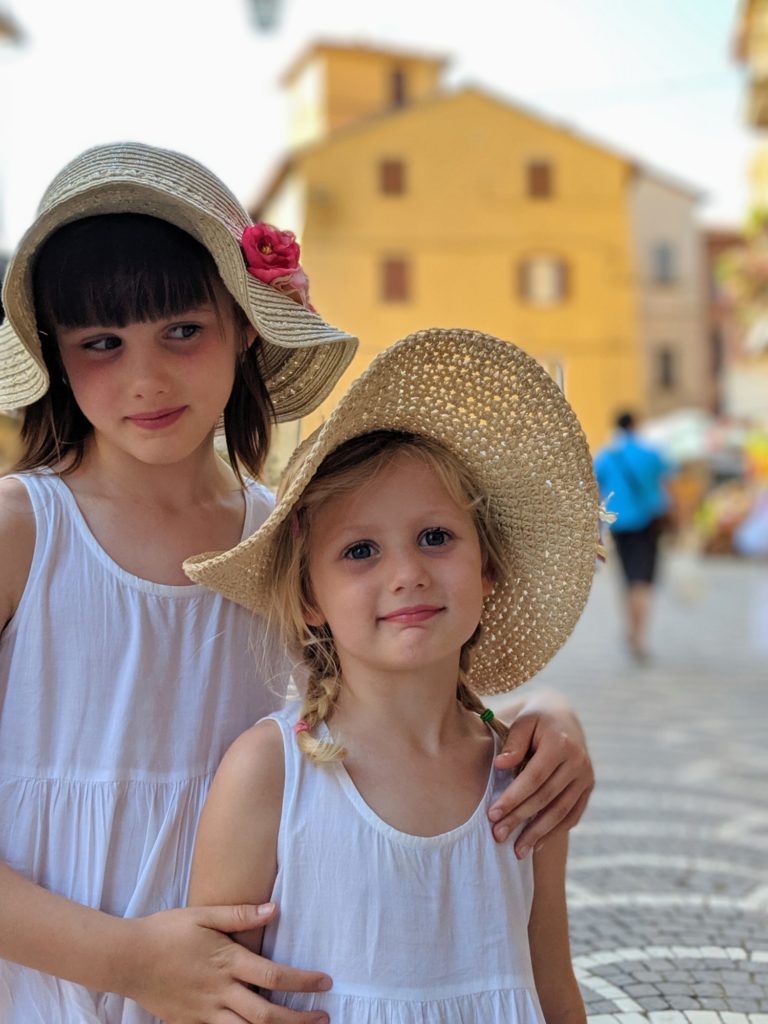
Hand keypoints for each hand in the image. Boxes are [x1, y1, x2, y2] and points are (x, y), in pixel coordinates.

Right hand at [124, 903, 330, 1023]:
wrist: (126, 958)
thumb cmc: (166, 930)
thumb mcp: (204, 914)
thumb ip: (240, 913)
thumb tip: (274, 909)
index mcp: (227, 961)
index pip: (274, 977)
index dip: (303, 982)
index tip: (325, 982)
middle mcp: (220, 991)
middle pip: (267, 1015)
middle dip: (300, 1020)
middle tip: (324, 1018)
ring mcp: (205, 1013)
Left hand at [488, 691, 593, 857]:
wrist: (563, 716)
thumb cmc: (535, 719)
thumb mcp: (523, 721)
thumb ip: (513, 742)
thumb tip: (501, 765)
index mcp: (561, 743)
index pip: (534, 777)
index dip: (513, 798)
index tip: (492, 814)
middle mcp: (578, 762)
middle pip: (546, 797)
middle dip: (520, 819)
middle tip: (497, 835)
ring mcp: (586, 777)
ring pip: (561, 811)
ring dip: (538, 833)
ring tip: (517, 851)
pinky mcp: (588, 788)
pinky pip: (572, 814)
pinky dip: (555, 831)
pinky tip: (537, 845)